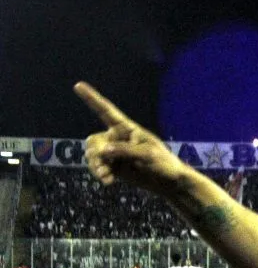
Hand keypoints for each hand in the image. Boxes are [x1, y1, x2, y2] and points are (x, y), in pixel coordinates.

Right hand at [74, 82, 190, 197]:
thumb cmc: (163, 163)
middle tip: (103, 165)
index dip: (92, 99)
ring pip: (94, 155)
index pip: (107, 111)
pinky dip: (100, 173)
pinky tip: (107, 181)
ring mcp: (115, 153)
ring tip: (104, 175)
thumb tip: (103, 151)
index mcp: (127, 128)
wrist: (169, 183)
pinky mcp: (114, 167)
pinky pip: (99, 167)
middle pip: (95, 141)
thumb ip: (125, 151)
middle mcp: (117, 138)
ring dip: (96, 165)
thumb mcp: (148, 154)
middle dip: (96, 153)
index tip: (78, 85)